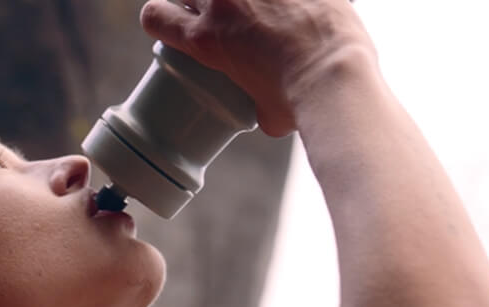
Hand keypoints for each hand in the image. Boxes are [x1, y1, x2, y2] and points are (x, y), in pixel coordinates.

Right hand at [139, 0, 376, 135]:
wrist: (333, 73)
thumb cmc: (298, 100)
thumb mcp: (266, 113)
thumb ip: (258, 103)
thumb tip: (268, 111)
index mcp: (205, 40)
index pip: (155, 16)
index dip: (158, 19)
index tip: (170, 24)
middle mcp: (221, 4)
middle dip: (195, 1)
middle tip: (217, 15)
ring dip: (234, 0)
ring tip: (256, 12)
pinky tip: (290, 4)